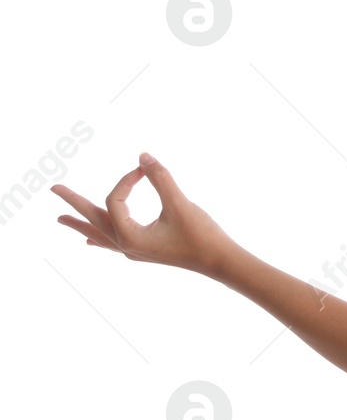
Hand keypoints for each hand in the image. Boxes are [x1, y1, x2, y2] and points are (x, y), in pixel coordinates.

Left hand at [52, 152, 238, 276]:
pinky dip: (98, 237)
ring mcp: (134, 251)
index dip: (127, 180)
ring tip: (60, 219)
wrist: (220, 262)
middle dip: (74, 203)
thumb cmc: (202, 235)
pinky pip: (112, 243)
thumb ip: (161, 179)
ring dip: (80, 223)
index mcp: (129, 236)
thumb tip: (143, 157)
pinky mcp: (144, 251)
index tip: (143, 169)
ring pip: (100, 234)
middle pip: (94, 219)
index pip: (115, 200)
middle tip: (53, 188)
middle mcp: (126, 246)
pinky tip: (90, 241)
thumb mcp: (180, 204)